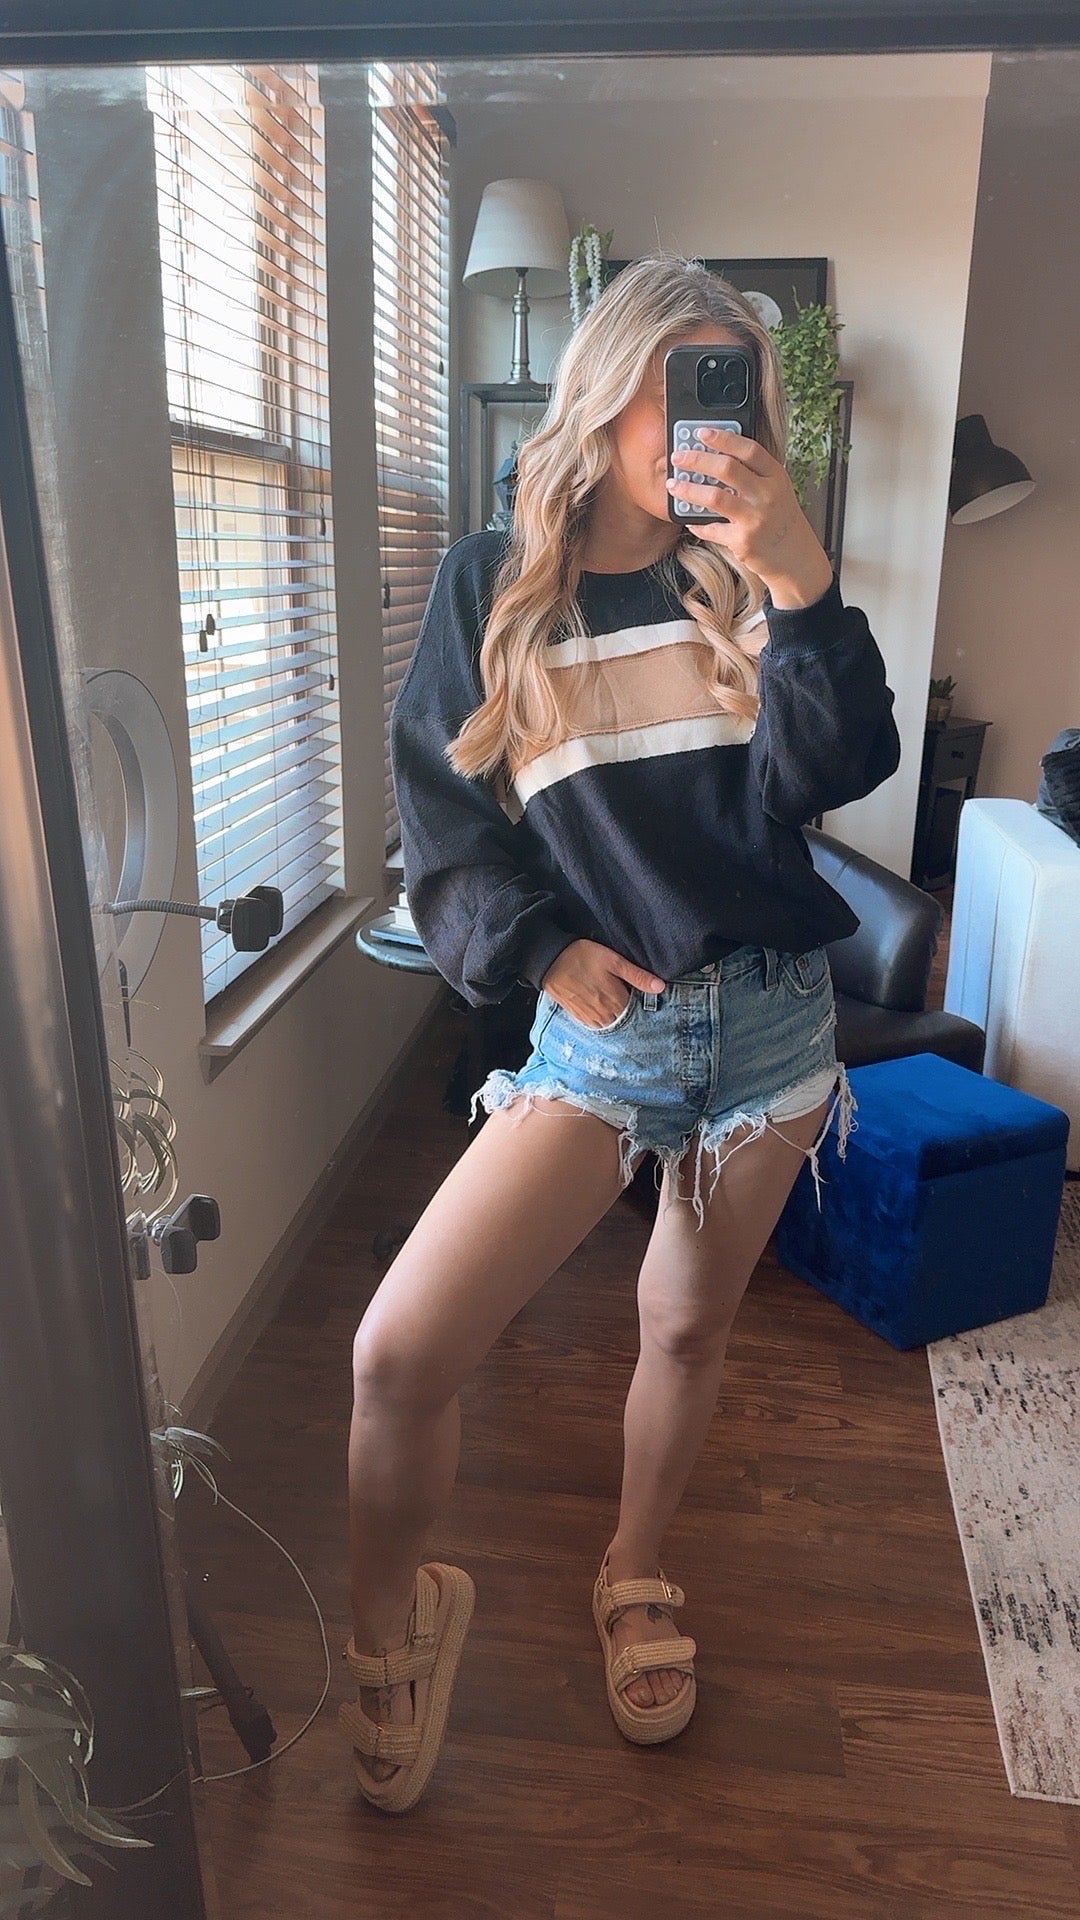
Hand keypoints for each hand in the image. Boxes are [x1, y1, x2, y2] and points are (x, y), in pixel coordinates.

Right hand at [542, 939, 665, 1028]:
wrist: (549, 961)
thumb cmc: (583, 957)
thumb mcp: (614, 961)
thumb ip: (638, 976)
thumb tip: (661, 987)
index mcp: (617, 1002)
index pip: (639, 1013)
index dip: (645, 1007)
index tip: (647, 1000)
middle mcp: (605, 1016)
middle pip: (626, 1022)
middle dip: (632, 1015)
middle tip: (633, 1001)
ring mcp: (591, 1019)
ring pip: (612, 1026)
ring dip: (618, 1019)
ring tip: (618, 1005)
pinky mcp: (579, 1017)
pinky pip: (598, 1026)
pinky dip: (604, 1021)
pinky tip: (605, 1010)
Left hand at [667, 426, 834, 606]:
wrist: (795, 558)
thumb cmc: (781, 521)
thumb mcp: (777, 491)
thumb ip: (754, 474)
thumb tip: (716, 457)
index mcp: (776, 477)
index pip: (749, 450)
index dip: (724, 438)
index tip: (702, 432)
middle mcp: (767, 495)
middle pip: (727, 468)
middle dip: (697, 459)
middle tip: (678, 457)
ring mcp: (755, 519)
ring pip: (714, 497)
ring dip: (688, 489)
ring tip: (673, 484)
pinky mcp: (743, 541)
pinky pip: (711, 528)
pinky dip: (696, 523)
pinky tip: (688, 520)